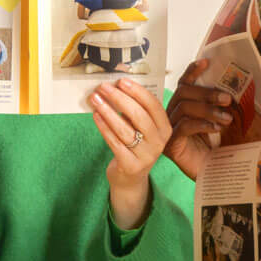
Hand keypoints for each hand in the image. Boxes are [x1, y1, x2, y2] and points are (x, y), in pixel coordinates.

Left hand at [90, 77, 170, 228]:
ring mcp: (146, 155)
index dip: (137, 92)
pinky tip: (96, 116)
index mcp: (165, 129)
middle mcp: (159, 142)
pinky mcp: (131, 165)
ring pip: (125, 129)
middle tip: (103, 87)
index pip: (153, 106)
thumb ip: (136, 111)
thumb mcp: (142, 129)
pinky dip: (104, 127)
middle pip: (139, 115)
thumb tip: (116, 88)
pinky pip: (115, 142)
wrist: (130, 179)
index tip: (122, 81)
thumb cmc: (135, 147)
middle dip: (119, 99)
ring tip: (95, 99)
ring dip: (108, 111)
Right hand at [162, 57, 232, 180]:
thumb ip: (227, 105)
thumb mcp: (229, 122)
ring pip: (184, 108)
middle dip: (206, 92)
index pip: (184, 84)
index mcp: (185, 108)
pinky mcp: (171, 146)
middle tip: (227, 99)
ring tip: (227, 118)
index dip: (193, 71)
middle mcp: (174, 116)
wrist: (219, 178)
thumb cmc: (223, 150)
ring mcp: (170, 131)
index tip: (207, 62)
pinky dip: (201, 124)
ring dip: (207, 109)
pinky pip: (183, 127)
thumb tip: (237, 84)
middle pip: (183, 93)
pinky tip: (216, 128)